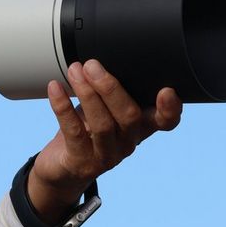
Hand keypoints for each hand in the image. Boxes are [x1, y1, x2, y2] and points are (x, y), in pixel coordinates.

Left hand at [27, 60, 182, 224]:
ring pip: (102, 124)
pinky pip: (73, 131)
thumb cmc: (83, 131)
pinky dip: (62, 106)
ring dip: (87, 92)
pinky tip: (55, 88)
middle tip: (92, 65)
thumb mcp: (102, 109)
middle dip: (110, 87)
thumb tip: (100, 57)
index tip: (166, 90)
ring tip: (74, 71)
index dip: (170, 109)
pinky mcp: (81, 162)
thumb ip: (109, 90)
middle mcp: (127, 143)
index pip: (165, 122)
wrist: (60, 169)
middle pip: (129, 116)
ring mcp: (106, 156)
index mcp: (139, 128)